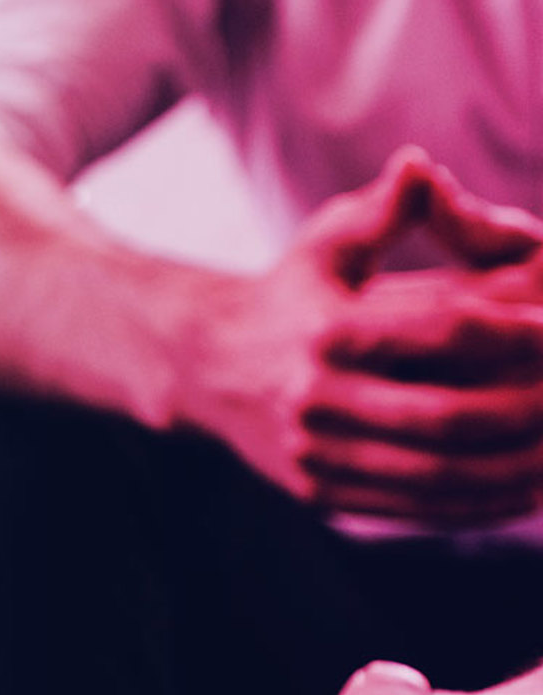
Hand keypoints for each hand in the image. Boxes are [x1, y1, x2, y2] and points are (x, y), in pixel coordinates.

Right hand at [169, 147, 542, 524]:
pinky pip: (415, 509)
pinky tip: (529, 491)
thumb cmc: (291, 292)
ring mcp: (316, 452)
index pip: (440, 332)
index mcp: (326, 331)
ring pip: (437, 475)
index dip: (513, 334)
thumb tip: (417, 165)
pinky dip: (481, 506)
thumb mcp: (325, 242)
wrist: (204, 368)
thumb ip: (382, 210)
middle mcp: (316, 397)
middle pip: (446, 416)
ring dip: (517, 470)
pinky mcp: (320, 492)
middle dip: (528, 412)